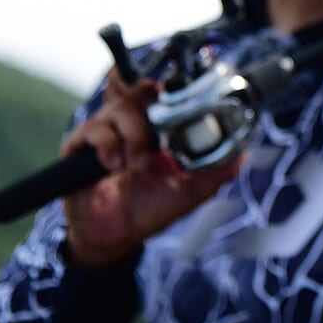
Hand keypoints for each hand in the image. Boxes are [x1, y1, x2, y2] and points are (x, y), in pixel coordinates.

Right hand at [59, 70, 243, 268]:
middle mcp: (130, 124)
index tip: (182, 84)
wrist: (113, 239)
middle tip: (160, 136)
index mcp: (156, 129)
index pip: (160, 92)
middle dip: (152, 108)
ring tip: (137, 163)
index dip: (170, 85)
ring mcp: (104, 133)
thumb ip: (214, 172)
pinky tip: (115, 165)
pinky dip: (108, 145)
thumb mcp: (188, 192)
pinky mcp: (79, 147)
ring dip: (133, 134)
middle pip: (139, 90)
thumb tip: (244, 156)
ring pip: (119, 108)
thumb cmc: (149, 209)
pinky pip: (92, 131)